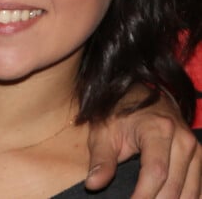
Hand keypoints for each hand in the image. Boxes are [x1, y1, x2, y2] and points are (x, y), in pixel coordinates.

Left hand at [86, 92, 200, 197]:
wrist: (138, 95)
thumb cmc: (118, 113)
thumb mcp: (103, 132)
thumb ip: (101, 159)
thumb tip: (93, 184)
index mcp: (158, 128)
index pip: (156, 172)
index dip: (144, 196)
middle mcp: (182, 138)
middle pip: (174, 185)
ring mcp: (195, 148)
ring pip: (190, 192)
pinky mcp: (199, 157)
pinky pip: (198, 189)